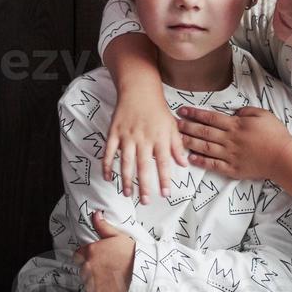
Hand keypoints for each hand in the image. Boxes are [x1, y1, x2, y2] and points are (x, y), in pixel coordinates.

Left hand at [74, 211, 136, 291]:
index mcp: (90, 252)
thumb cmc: (131, 252)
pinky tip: (111, 290)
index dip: (86, 258)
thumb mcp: (117, 236)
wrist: (142, 271)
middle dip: (91, 271)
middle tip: (105, 271)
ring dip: (95, 284)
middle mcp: (87, 267)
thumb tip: (95, 215)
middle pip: (82, 271)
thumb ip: (102, 227)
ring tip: (109, 281)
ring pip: (88, 285)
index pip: (77, 256)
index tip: (95, 260)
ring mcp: (92, 283)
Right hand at [103, 90, 188, 204]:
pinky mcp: (114, 132)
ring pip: (126, 161)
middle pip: (143, 166)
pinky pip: (109, 151)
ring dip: (126, 179)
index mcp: (159, 137)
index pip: (163, 162)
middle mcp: (143, 138)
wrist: (139, 90)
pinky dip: (107, 165)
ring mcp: (127, 136)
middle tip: (145, 201)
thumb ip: (177, 146)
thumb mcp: (172, 126)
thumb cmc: (158, 110)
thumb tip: (184, 164)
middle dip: (144, 185)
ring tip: (128, 194)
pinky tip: (108, 177)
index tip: (165, 194)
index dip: (164, 179)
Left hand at [177, 107, 291, 192]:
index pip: (210, 118)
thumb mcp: (262, 115)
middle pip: (203, 132)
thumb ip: (245, 111)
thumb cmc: (275, 135)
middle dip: (186, 127)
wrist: (283, 158)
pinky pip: (213, 165)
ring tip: (176, 140)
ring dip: (189, 143)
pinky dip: (201, 162)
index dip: (194, 113)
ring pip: (204, 148)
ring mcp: (230, 155)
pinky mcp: (232, 169)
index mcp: (236, 125)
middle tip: (172, 124)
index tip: (182, 110)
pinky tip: (191, 159)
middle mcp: (229, 140)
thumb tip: (233, 112)